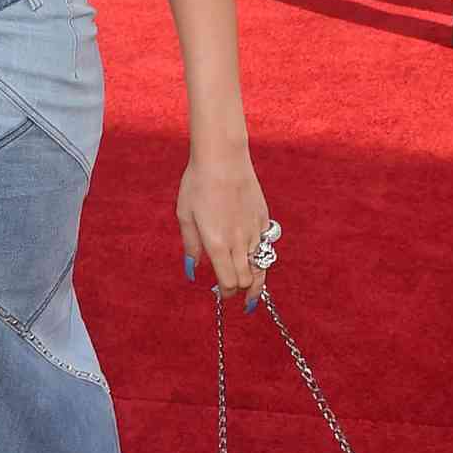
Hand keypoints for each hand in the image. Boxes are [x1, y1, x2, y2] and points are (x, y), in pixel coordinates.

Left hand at [178, 154, 269, 307]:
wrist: (223, 158)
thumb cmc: (197, 184)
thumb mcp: (185, 216)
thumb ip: (191, 245)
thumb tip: (192, 270)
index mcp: (218, 244)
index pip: (229, 282)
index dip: (227, 292)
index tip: (222, 294)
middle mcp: (240, 241)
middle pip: (247, 280)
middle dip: (241, 291)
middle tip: (235, 295)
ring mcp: (255, 230)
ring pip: (262, 266)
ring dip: (256, 280)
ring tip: (253, 292)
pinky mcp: (264, 219)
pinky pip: (267, 246)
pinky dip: (262, 256)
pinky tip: (255, 258)